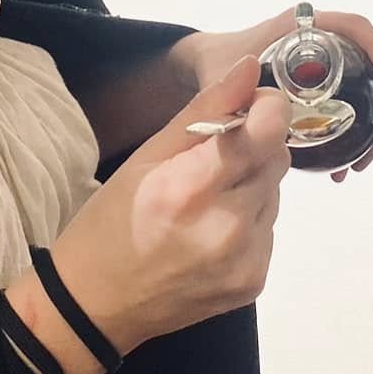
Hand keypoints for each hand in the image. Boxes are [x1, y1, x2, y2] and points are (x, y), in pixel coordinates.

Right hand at [23, 56, 289, 373]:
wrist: (95, 307)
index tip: (246, 108)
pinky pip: (270, 229)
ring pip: (277, 193)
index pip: (269, 129)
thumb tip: (251, 66)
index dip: (265, 108)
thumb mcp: (146, 157)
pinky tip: (213, 230)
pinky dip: (250, 221)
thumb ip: (205, 110)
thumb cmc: (110, 223)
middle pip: (278, 158)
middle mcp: (228, 227)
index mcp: (193, 188)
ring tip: (207, 199)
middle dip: (254, 146)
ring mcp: (246, 260)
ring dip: (252, 185)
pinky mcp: (255, 281)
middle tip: (211, 159)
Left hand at [178, 9, 372, 179]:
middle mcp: (324, 38)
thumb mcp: (226, 78)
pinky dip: (360, 131)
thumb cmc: (218, 62)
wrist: (208, 64)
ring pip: (371, 87)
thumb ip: (238, 95)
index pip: (357, 29)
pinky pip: (356, 102)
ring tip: (362, 162)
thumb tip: (268, 114)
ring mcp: (329, 62)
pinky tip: (346, 164)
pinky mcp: (326, 84)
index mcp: (306, 25)